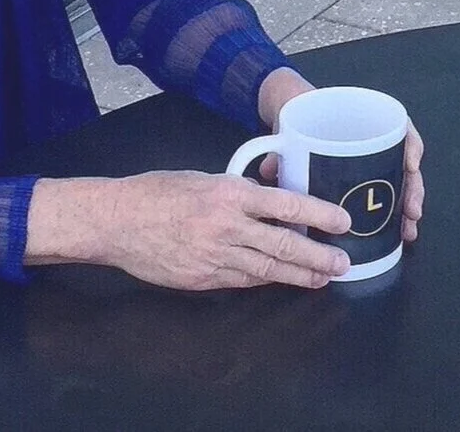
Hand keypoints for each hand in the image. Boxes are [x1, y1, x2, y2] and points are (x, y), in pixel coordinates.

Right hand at [27, 171, 351, 289]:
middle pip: (283, 244)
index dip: (318, 214)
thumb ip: (236, 192)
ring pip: (267, 269)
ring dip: (299, 275)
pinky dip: (265, 280)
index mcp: (229, 193)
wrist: (116, 221)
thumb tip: (268, 204)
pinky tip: (282, 280)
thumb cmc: (157, 192)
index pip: (285, 203)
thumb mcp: (202, 178)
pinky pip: (242, 281)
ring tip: (322, 277)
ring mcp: (215, 256)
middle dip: (318, 256)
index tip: (341, 222)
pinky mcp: (203, 278)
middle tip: (342, 262)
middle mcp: (227, 226)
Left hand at [257, 71, 425, 242]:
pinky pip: (383, 195)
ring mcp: (371, 158)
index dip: (411, 147)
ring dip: (406, 207)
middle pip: (405, 161)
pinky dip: (391, 214)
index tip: (411, 165)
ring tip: (407, 230)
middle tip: (411, 213)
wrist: (289, 105)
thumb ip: (280, 147)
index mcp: (361, 118)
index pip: (399, 127)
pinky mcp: (361, 177)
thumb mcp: (289, 124)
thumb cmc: (298, 111)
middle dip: (413, 189)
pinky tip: (395, 233)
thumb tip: (273, 171)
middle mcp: (373, 138)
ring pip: (399, 181)